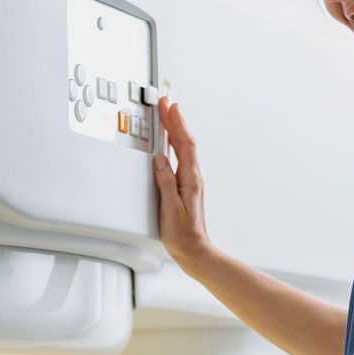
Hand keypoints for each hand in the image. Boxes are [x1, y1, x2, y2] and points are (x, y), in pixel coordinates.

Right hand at [152, 96, 212, 271]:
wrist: (194, 251)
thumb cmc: (183, 234)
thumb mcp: (170, 207)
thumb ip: (165, 182)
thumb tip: (159, 159)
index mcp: (190, 179)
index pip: (184, 144)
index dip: (176, 123)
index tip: (169, 106)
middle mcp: (192, 178)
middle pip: (184, 142)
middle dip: (174, 121)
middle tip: (166, 104)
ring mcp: (189, 182)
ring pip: (182, 149)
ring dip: (174, 131)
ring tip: (167, 117)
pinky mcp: (185, 188)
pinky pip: (179, 159)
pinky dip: (173, 146)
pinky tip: (168, 145)